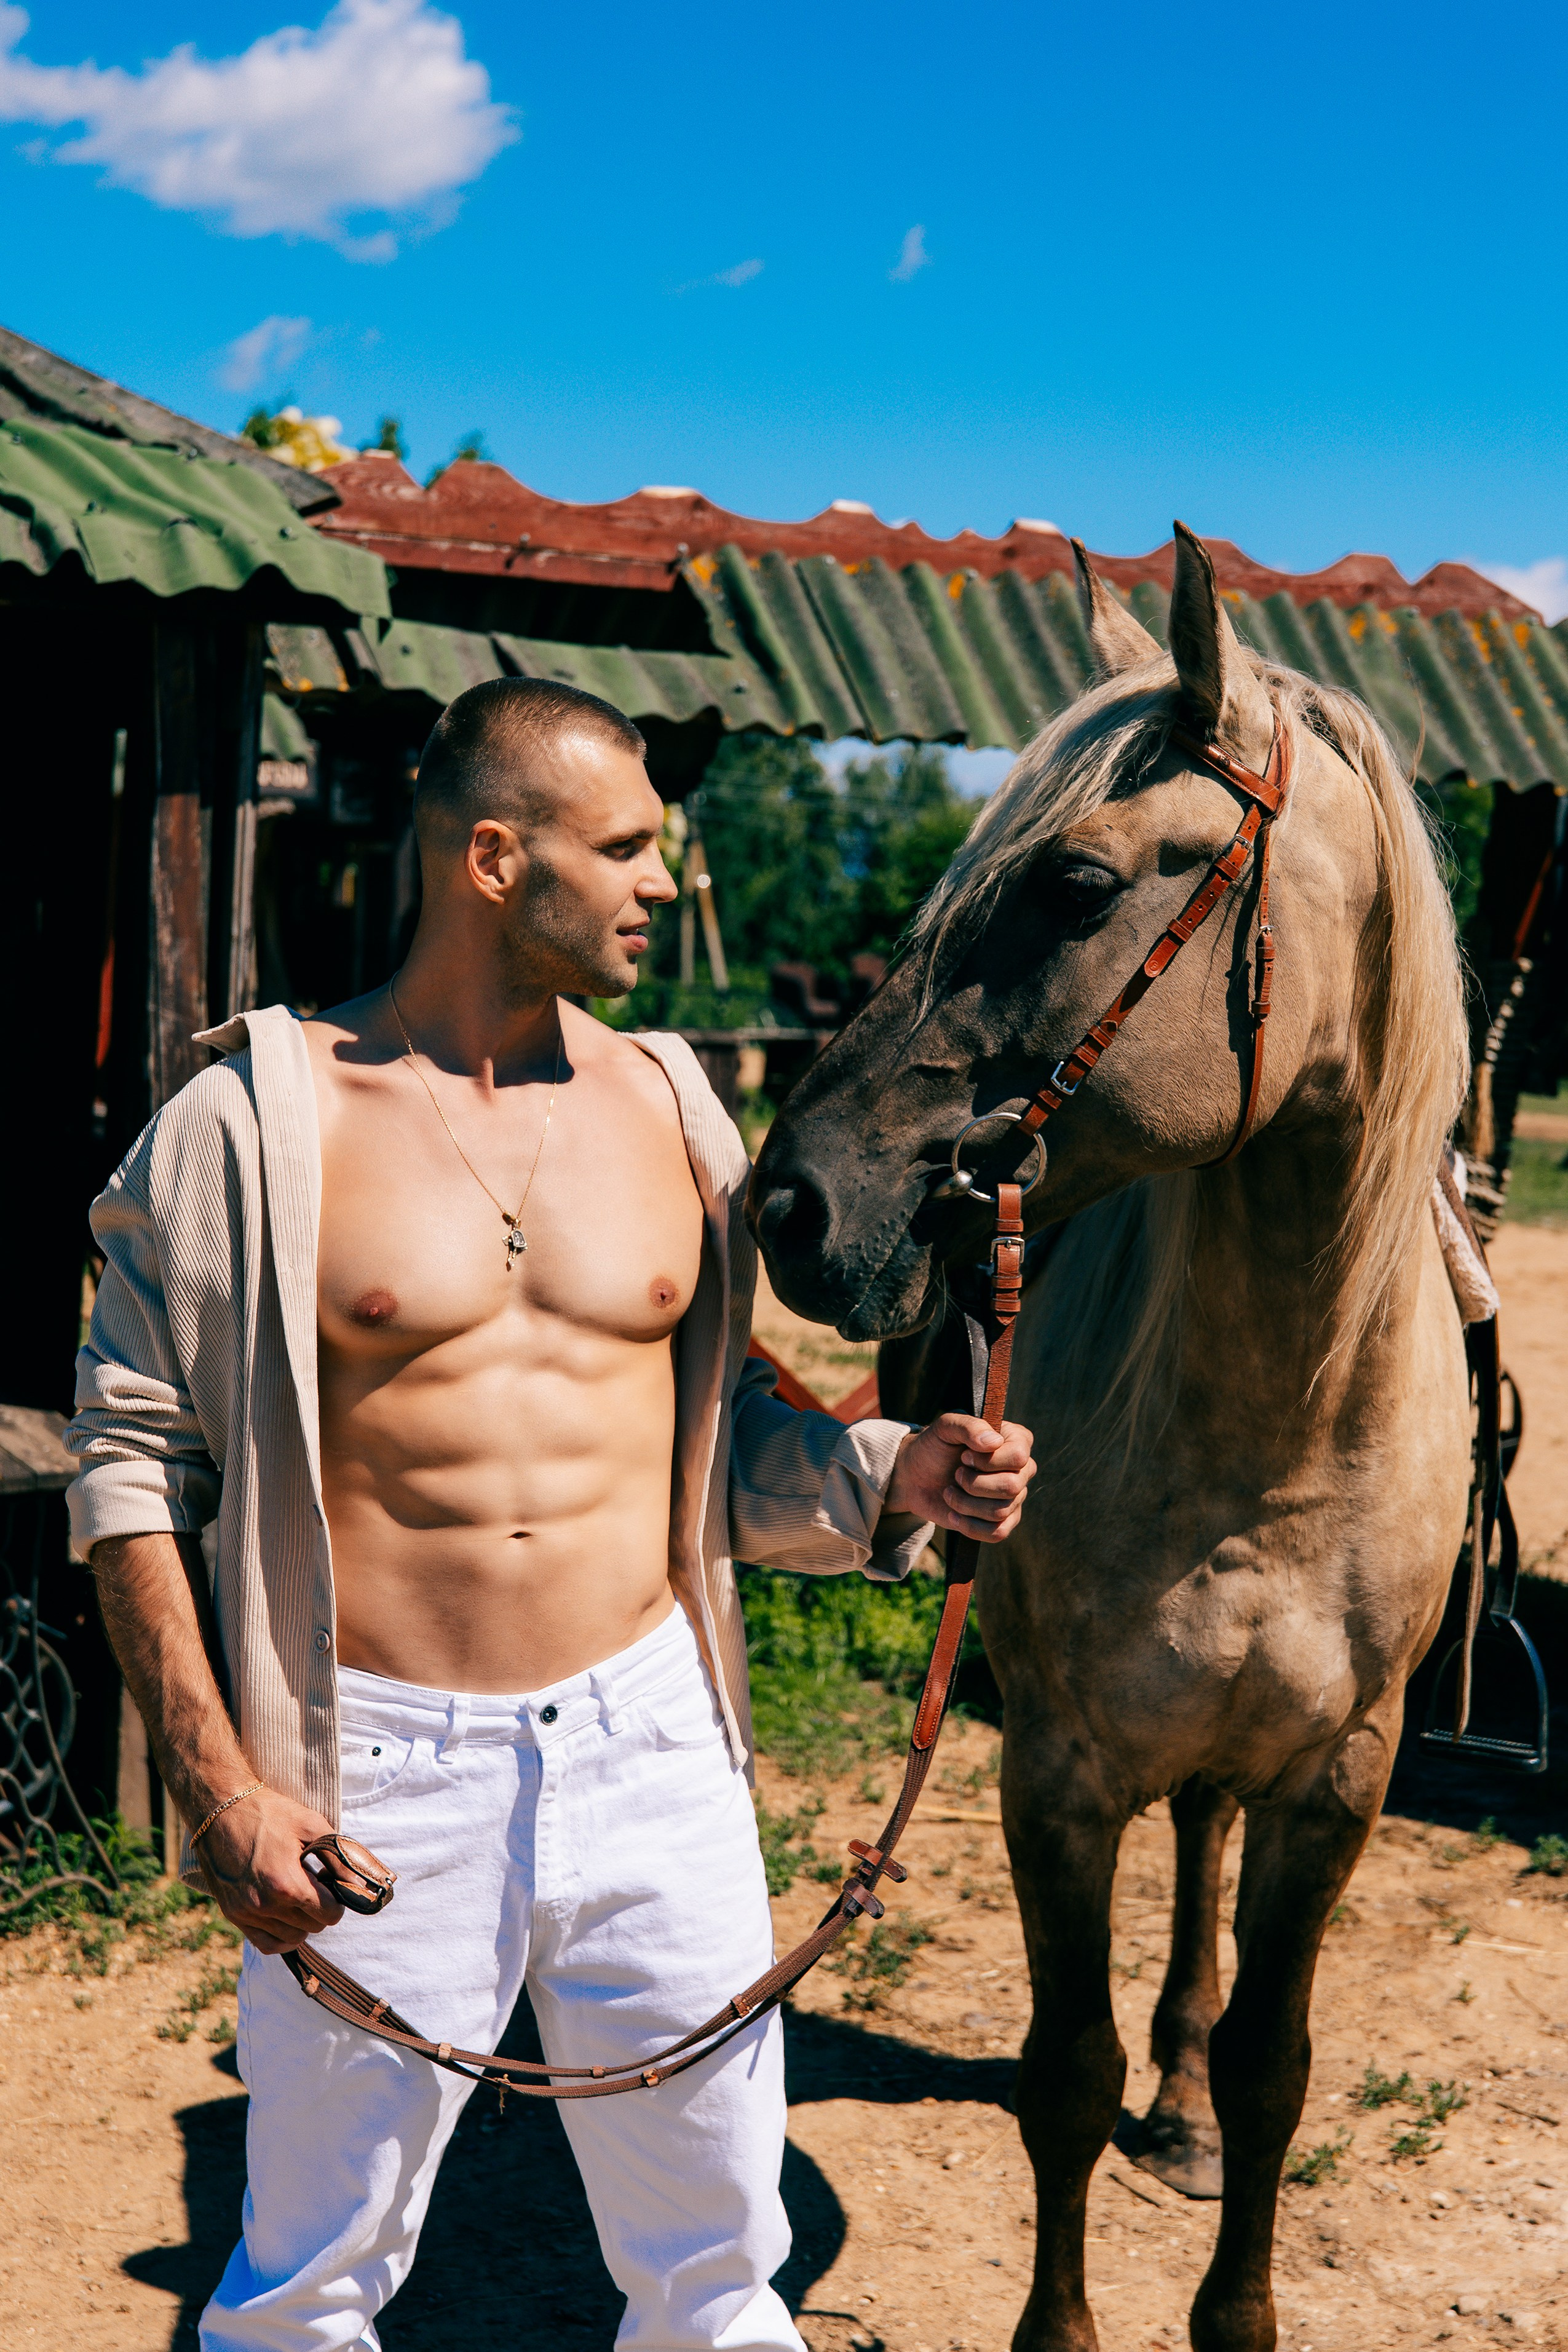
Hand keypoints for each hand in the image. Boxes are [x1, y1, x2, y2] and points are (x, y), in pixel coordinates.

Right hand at [194, 1788, 346, 1954]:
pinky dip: (281, 1937)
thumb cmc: (270, 1814)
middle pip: (313, 1927)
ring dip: (303, 1923)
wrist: (221, 1809)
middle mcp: (265, 1905)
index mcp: (287, 1884)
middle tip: (316, 1885)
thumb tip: (361, 1884)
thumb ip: (340, 1858)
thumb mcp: (312, 1826)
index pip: (330, 1914)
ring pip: (292, 1938)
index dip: (338, 1899)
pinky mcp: (233, 1914)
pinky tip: (287, 1918)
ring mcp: (246, 1913)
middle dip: (321, 1908)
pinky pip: (265, 1944)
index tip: (332, 1883)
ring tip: (300, 1897)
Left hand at [886, 1414, 1037, 1544]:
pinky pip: (998, 1532)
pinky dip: (970, 1526)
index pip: (1018, 1456)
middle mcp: (1021, 1469)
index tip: (964, 1456)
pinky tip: (954, 1514)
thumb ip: (968, 1425)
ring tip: (949, 1492)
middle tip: (956, 1474)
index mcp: (1015, 1440)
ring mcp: (1014, 1496)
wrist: (915, 1476)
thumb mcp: (945, 1427)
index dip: (988, 1461)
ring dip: (965, 1503)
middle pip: (1012, 1486)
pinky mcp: (1001, 1520)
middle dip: (974, 1484)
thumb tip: (994, 1442)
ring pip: (1000, 1511)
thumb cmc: (934, 1447)